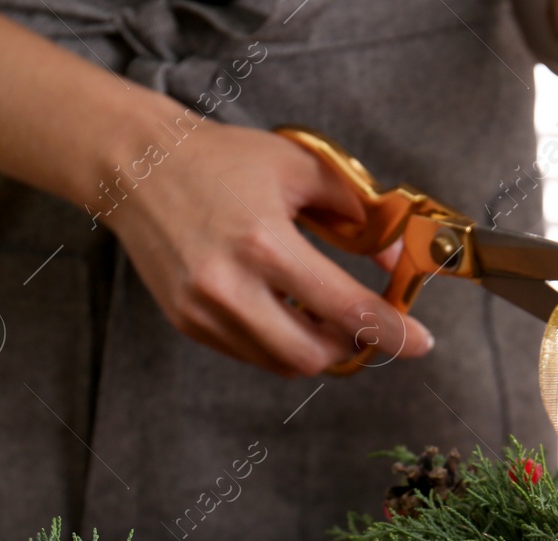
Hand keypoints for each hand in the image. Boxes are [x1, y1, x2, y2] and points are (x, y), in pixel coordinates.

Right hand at [103, 121, 431, 376]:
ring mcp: (204, 310)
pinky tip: (285, 309)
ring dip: (316, 348)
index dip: (392, 332)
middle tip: (366, 325)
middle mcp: (230, 286)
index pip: (346, 309)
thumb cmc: (220, 160)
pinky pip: (250, 353)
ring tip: (325, 314)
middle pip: (312, 356)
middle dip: (350, 348)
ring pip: (281, 363)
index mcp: (265, 243)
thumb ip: (357, 215)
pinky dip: (279, 342)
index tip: (421, 342)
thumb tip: (394, 259)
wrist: (136, 164)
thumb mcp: (301, 170)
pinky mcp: (187, 321)